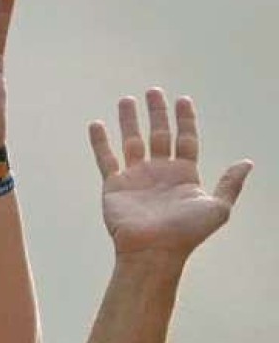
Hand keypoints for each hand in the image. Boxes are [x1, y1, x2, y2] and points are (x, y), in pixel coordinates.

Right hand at [89, 90, 252, 257]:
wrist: (153, 251)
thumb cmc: (187, 233)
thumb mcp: (218, 207)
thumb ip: (230, 183)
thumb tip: (246, 163)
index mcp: (184, 175)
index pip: (185, 139)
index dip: (185, 120)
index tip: (183, 99)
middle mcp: (159, 172)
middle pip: (159, 134)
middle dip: (157, 113)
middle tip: (154, 92)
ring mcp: (136, 177)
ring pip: (132, 141)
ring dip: (130, 121)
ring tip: (127, 100)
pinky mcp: (114, 185)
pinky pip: (106, 159)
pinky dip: (100, 142)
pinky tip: (97, 125)